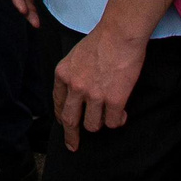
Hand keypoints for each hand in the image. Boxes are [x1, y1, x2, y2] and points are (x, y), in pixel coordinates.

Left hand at [51, 22, 146, 150]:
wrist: (119, 34)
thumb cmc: (100, 41)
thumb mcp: (75, 56)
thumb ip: (72, 75)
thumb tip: (74, 94)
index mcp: (63, 74)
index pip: (58, 103)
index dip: (61, 117)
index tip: (64, 126)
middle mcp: (75, 87)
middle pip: (70, 121)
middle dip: (71, 137)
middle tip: (73, 146)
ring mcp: (94, 95)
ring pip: (93, 125)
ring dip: (101, 123)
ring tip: (110, 113)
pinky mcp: (114, 100)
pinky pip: (113, 122)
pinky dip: (119, 120)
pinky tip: (123, 113)